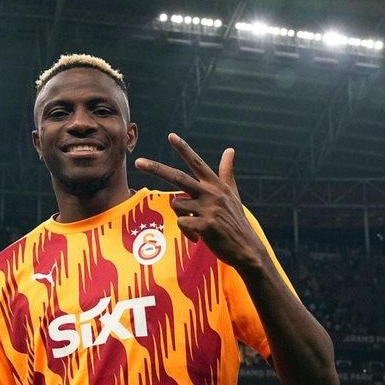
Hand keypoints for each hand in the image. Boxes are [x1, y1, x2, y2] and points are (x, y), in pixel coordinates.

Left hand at [135, 133, 263, 268]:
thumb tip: (230, 149)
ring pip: (177, 205)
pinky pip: (181, 224)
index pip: (197, 163)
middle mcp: (211, 193)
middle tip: (138, 162)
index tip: (171, 136)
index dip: (184, 149)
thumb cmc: (235, 220)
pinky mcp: (205, 225)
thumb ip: (227, 171)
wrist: (246, 248)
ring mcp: (208, 209)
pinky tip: (199, 238)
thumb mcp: (232, 193)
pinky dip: (186, 232)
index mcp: (215, 185)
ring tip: (197, 225)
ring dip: (182, 216)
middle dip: (155, 168)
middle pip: (177, 177)